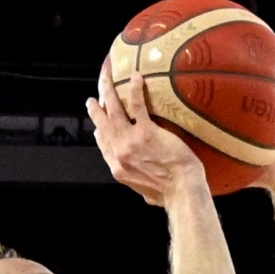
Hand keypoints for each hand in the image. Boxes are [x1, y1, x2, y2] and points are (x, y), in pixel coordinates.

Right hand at [87, 68, 207, 204]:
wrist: (181, 192)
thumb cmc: (170, 195)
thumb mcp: (148, 194)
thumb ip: (142, 184)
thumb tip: (147, 188)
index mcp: (119, 169)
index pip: (104, 145)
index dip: (99, 131)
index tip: (97, 123)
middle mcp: (119, 154)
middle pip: (103, 125)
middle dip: (96, 109)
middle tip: (93, 99)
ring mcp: (130, 142)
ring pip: (113, 111)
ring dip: (108, 92)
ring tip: (107, 80)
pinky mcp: (146, 133)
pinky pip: (136, 106)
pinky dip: (134, 90)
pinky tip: (135, 77)